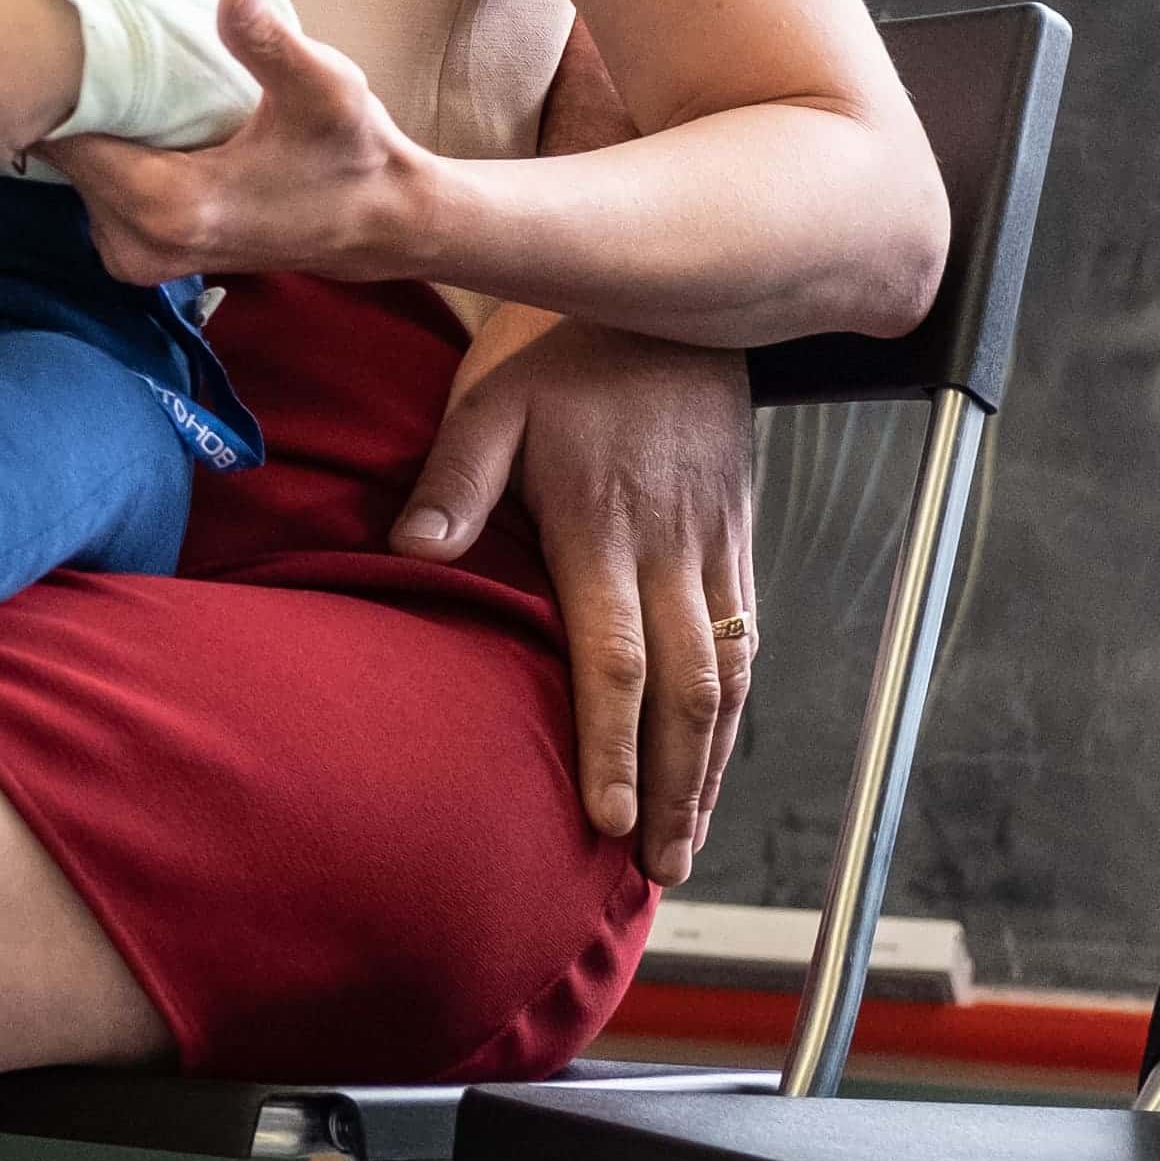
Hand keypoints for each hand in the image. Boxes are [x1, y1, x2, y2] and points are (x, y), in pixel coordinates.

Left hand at [54, 0, 436, 284]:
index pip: (67, 142)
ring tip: (104, 77)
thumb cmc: (351, 152)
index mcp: (170, 204)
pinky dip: (103, 158)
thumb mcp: (323, 87)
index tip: (60, 41)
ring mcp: (138, 258)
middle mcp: (140, 242)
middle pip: (63, 161)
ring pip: (75, 179)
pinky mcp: (143, 258)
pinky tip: (128, 118)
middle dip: (66, 107)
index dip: (56, 89)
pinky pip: (94, 196)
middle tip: (79, 48)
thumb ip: (268, 40)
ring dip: (84, 131)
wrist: (378, 221)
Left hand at [394, 308, 758, 877]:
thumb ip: (453, 478)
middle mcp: (672, 547)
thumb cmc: (559, 346)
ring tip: (692, 839)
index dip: (615, 744)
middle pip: (689, 690)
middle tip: (662, 868)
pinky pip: (749, 632)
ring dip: (714, 764)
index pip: (617, 658)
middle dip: (677, 787)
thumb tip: (410, 552)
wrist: (667, 292)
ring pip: (731, 672)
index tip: (607, 820)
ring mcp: (715, 542)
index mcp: (604, 526)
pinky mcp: (737, 533)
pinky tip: (721, 754)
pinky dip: (740, 706)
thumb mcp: (488, 396)